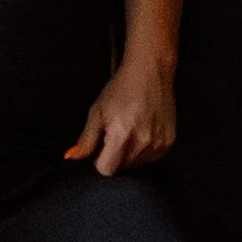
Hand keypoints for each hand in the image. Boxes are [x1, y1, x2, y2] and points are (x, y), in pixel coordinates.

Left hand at [67, 51, 175, 176]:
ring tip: (129, 128)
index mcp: (121, 134)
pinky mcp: (169, 141)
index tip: (100, 146)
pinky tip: (142, 129)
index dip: (98, 159)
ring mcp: (158, 143)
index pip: (106, 169)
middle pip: (121, 167)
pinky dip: (143, 149)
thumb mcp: (97, 111)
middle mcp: (142, 142)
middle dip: (113, 155)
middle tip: (114, 132)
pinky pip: (151, 157)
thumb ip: (85, 139)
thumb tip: (72, 158)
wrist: (150, 72)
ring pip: (136, 164)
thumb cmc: (121, 89)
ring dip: (129, 153)